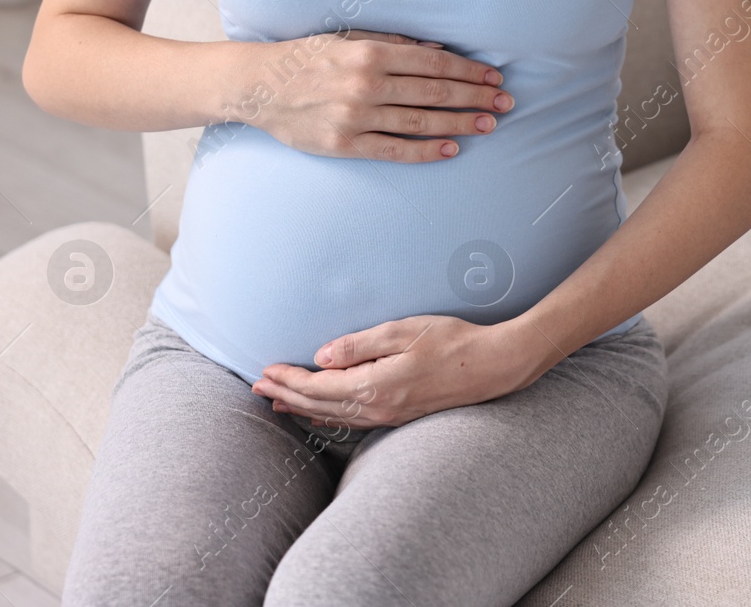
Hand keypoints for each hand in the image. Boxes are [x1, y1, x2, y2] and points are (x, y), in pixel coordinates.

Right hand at [243, 30, 513, 163]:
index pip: (434, 63)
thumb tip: (440, 51)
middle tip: (506, 103)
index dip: (470, 70)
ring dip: (461, 124)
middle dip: (476, 97)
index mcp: (370, 53)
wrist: (258, 86)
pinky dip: (427, 151)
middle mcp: (365, 85)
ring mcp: (355, 117)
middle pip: (435, 92)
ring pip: (421, 122)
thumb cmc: (308, 57)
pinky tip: (452, 148)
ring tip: (489, 124)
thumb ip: (394, 43)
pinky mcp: (345, 144)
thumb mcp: (349, 38)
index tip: (494, 77)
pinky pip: (395, 150)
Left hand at [251, 315, 549, 429]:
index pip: (317, 387)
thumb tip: (321, 356)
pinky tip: (320, 411)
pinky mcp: (399, 413)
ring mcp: (389, 414)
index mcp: (373, 386)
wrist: (492, 365)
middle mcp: (377, 407)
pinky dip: (327, 413)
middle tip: (257, 386)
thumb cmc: (452, 341)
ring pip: (333, 415)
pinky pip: (352, 418)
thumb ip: (359, 344)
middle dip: (286, 394)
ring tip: (277, 402)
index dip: (288, 379)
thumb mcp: (403, 332)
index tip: (265, 370)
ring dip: (302, 407)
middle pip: (319, 404)